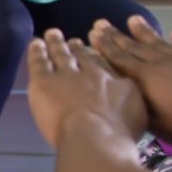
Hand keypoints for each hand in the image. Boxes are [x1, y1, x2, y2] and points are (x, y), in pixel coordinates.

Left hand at [25, 28, 147, 148]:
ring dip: (56, 43)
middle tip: (72, 40)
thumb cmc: (119, 132)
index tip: (91, 50)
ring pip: (59, 54)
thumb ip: (128, 95)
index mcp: (112, 80)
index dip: (95, 56)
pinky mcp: (44, 82)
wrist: (94, 138)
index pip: (102, 64)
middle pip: (81, 56)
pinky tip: (34, 43)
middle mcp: (89, 73)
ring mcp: (65, 75)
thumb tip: (125, 85)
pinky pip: (39, 62)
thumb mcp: (137, 110)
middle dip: (76, 48)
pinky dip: (36, 51)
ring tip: (52, 34)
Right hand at [89, 16, 171, 146]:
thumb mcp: (160, 126)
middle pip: (135, 47)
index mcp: (147, 79)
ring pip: (160, 43)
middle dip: (116, 36)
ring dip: (144, 32)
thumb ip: (141, 111)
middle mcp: (163, 63)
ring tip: (132, 19)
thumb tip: (125, 102)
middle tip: (101, 23)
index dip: (105, 47)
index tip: (92, 33)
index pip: (120, 60)